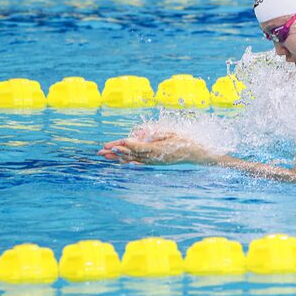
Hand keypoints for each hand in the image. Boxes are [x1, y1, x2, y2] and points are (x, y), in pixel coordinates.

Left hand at [97, 132, 216, 165]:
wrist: (194, 154)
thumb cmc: (183, 140)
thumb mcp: (170, 133)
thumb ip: (155, 134)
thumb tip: (141, 134)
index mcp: (157, 149)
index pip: (137, 147)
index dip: (125, 145)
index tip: (115, 144)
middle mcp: (153, 157)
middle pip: (130, 154)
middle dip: (115, 152)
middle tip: (101, 151)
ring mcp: (153, 161)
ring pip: (131, 159)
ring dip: (117, 157)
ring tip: (104, 156)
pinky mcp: (153, 162)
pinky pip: (137, 162)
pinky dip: (126, 161)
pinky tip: (118, 161)